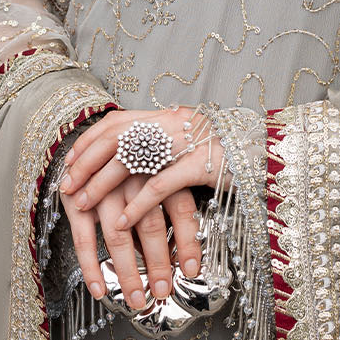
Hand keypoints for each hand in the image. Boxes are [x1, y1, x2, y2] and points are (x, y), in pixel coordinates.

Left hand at [58, 104, 224, 266]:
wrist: (272, 154)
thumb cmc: (231, 156)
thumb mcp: (192, 145)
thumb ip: (164, 148)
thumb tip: (131, 163)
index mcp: (169, 116)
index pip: (117, 121)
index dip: (89, 142)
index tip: (69, 163)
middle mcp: (175, 123)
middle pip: (116, 137)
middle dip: (86, 163)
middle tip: (67, 186)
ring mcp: (189, 141)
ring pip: (132, 160)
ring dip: (102, 184)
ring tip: (84, 205)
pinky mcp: (203, 164)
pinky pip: (161, 185)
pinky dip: (137, 206)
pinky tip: (122, 222)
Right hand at [60, 174, 199, 310]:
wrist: (86, 144)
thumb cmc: (130, 164)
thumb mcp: (157, 170)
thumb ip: (172, 199)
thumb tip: (188, 242)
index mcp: (159, 169)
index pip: (181, 208)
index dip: (189, 241)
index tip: (193, 271)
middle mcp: (132, 178)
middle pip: (150, 226)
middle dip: (159, 264)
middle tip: (164, 291)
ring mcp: (101, 190)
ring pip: (118, 236)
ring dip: (128, 272)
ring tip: (137, 300)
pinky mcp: (76, 202)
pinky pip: (84, 239)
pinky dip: (91, 267)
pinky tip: (100, 289)